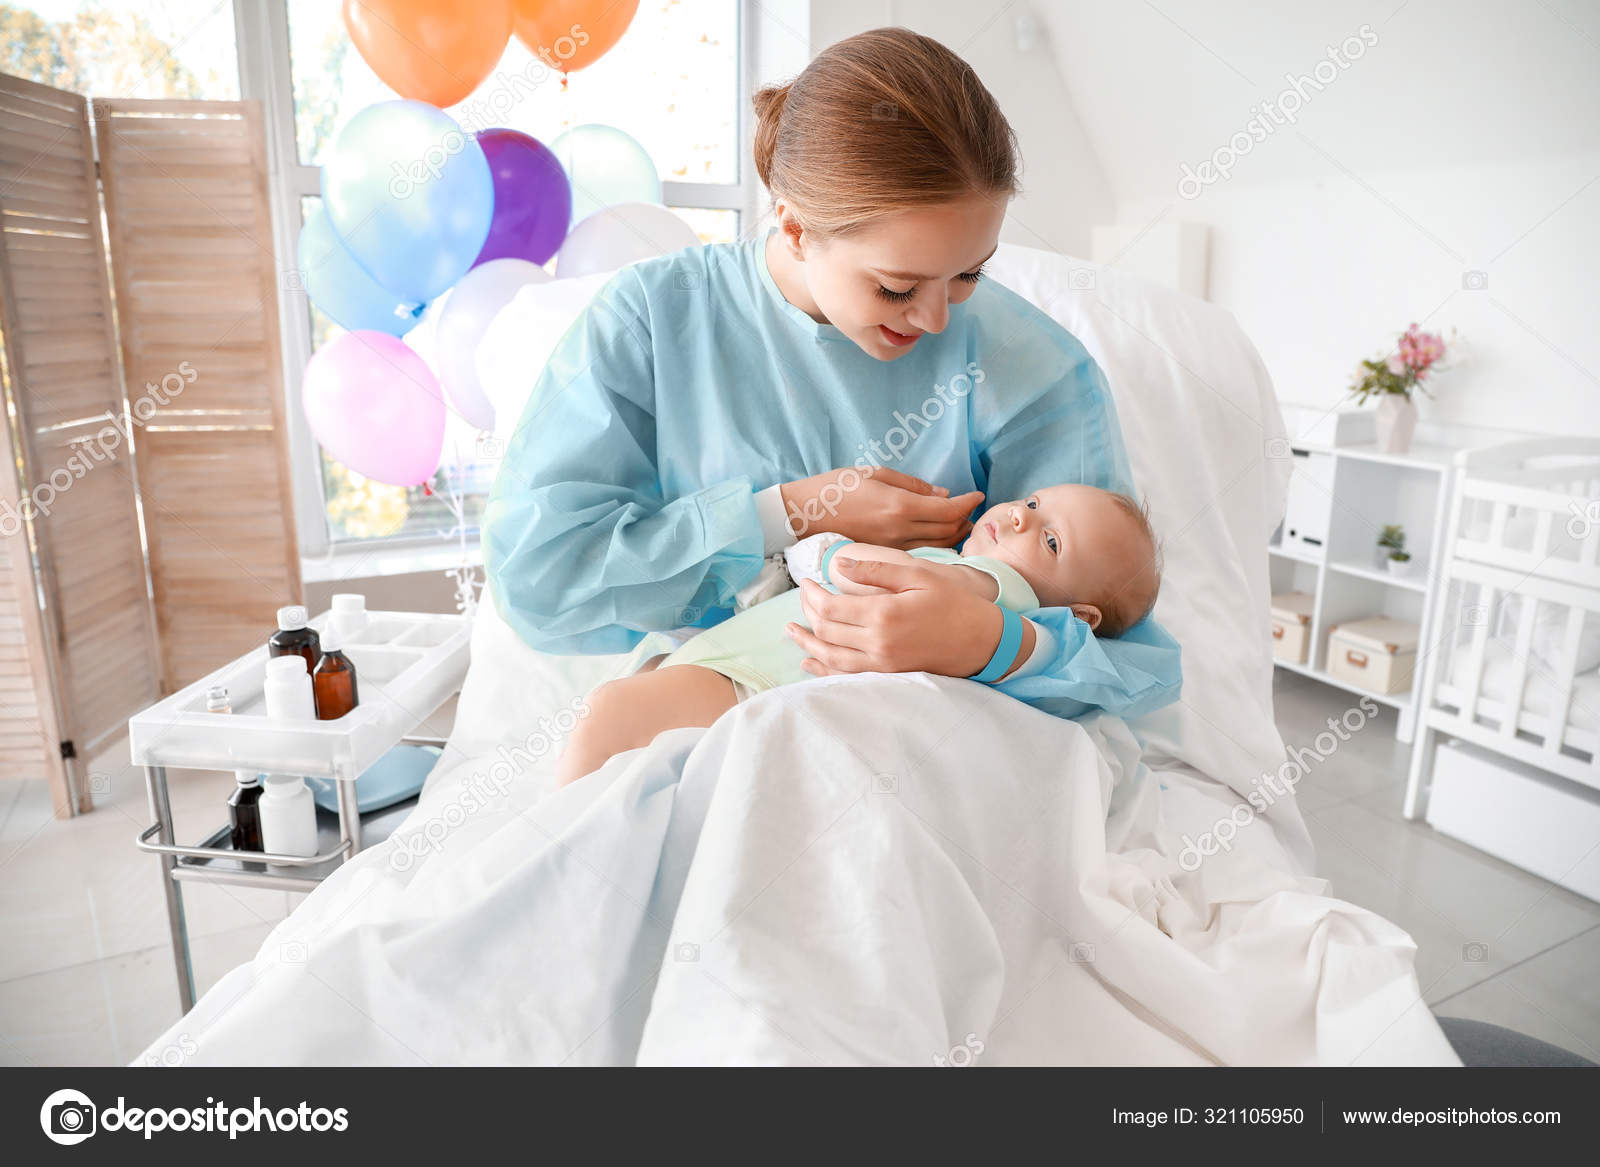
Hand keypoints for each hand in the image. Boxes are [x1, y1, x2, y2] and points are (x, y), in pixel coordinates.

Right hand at [779, 466, 983, 550]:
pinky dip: (936, 545)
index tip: (979, 495)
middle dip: (965, 519)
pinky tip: (939, 538)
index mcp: (899, 506)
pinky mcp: (883, 556)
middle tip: (972, 510)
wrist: (803, 515)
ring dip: (954, 535)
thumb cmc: (836, 487)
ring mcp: (892, 548)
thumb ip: (913, 486)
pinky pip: (919, 553)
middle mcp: (900, 531)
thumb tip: (942, 495)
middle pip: (948, 530)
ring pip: (937, 545)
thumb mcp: (876, 473)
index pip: (948, 510)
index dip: (969, 503)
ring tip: (961, 525)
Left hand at [785, 557, 1034, 678]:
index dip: (812, 595)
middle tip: (802, 598)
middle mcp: (878, 644)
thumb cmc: (954, 603)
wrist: (982, 641)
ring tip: (792, 631)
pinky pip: (846, 676)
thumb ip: (877, 571)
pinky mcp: (888, 676)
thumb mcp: (918, 575)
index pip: (830, 608)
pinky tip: (810, 662)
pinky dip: (824, 670)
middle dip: (807, 614)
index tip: (807, 582)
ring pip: (830, 658)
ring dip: (807, 644)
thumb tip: (839, 564)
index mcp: (883, 614)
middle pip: (826, 632)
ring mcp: (882, 665)